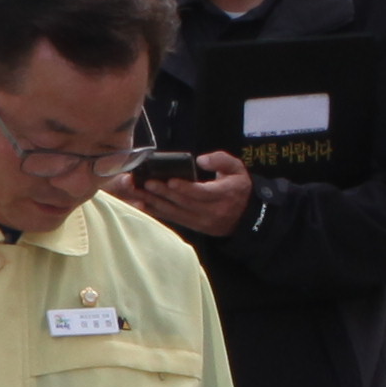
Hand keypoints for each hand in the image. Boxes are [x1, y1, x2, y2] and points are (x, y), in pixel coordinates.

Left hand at [110, 151, 257, 239]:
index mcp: (223, 194)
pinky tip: (142, 204)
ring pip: (175, 213)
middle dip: (163, 193)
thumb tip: (201, 160)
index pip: (201, 193)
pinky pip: (173, 219)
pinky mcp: (193, 226)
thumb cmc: (238, 188)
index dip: (185, 188)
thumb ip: (221, 160)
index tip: (170, 180)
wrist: (247, 216)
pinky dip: (157, 212)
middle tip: (145, 183)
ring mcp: (201, 221)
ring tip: (138, 193)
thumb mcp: (237, 169)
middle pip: (184, 203)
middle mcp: (211, 211)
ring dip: (155, 203)